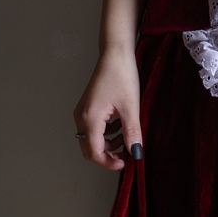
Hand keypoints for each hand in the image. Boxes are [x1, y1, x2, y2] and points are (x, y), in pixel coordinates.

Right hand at [74, 47, 141, 170]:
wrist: (115, 53)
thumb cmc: (122, 75)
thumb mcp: (130, 106)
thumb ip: (132, 132)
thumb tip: (136, 153)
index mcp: (89, 119)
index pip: (94, 152)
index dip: (109, 163)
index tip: (126, 163)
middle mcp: (81, 117)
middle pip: (89, 148)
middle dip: (107, 156)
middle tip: (126, 156)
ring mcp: (82, 112)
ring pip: (91, 139)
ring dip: (107, 144)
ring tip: (126, 139)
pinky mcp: (88, 107)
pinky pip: (93, 128)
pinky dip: (106, 133)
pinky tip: (121, 127)